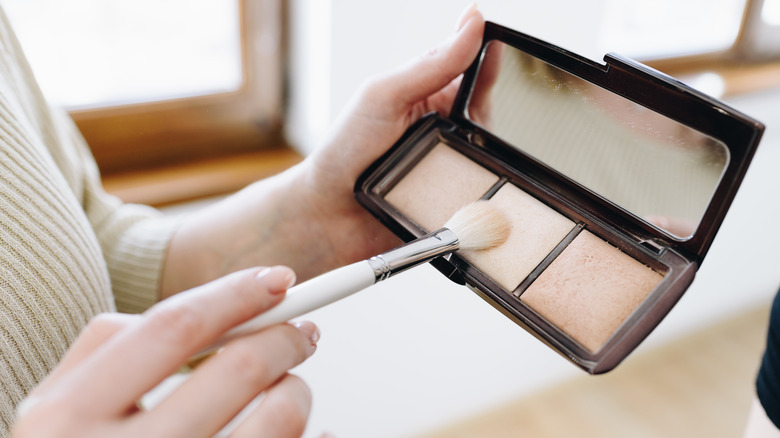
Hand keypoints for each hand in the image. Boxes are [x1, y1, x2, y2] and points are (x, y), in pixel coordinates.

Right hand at [13, 267, 319, 437]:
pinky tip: (306, 429)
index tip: (278, 280)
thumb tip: (216, 308)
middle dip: (285, 338)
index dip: (236, 295)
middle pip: (241, 369)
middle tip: (302, 332)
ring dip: (297, 391)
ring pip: (279, 417)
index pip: (175, 328)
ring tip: (289, 390)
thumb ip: (115, 348)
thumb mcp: (60, 407)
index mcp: (71, 417)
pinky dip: (312, 434)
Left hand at [160, 6, 484, 295]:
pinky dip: (484, 198)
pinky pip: (483, 199)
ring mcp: (452, 170)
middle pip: (490, 121)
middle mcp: (447, 132)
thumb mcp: (384, 95)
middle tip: (462, 128)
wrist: (326, 215)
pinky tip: (477, 197)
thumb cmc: (344, 151)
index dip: (490, 61)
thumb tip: (471, 21)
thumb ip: (430, 64)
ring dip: (486, 162)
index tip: (498, 48)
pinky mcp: (455, 205)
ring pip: (493, 161)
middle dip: (486, 124)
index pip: (475, 72)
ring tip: (455, 164)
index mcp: (432, 97)